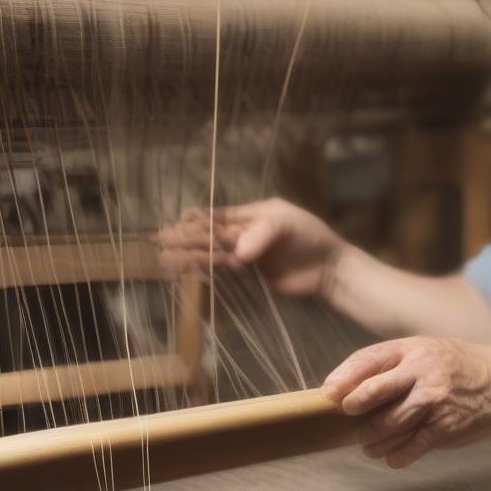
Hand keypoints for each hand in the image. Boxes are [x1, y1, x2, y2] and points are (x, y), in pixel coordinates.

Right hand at [155, 198, 345, 297]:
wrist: (330, 269)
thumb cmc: (311, 238)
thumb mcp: (288, 225)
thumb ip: (263, 234)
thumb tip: (238, 252)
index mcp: (251, 214)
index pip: (217, 217)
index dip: (195, 222)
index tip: (174, 225)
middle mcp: (244, 233)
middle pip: (209, 236)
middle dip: (185, 240)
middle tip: (159, 243)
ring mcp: (246, 255)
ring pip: (212, 255)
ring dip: (189, 258)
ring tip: (164, 261)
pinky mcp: (249, 276)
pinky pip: (222, 272)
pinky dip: (205, 271)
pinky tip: (186, 271)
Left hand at [322, 337, 490, 468]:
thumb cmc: (453, 366)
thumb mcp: (423, 350)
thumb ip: (389, 365)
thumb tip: (347, 390)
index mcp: (412, 350)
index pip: (368, 360)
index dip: (344, 378)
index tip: (329, 393)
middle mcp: (422, 373)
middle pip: (374, 392)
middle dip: (355, 408)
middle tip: (349, 417)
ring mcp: (434, 401)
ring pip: (388, 425)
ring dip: (371, 439)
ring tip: (368, 443)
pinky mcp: (446, 427)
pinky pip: (411, 446)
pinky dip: (396, 455)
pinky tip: (391, 456)